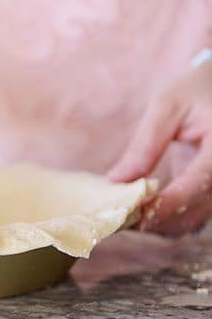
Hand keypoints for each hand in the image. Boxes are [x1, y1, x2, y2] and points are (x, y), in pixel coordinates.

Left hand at [110, 58, 211, 234]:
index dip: (167, 202)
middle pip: (192, 211)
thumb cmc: (194, 92)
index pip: (197, 182)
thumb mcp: (168, 106)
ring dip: (157, 225)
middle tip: (121, 217)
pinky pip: (188, 219)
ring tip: (127, 215)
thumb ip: (146, 144)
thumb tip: (116, 180)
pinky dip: (164, 222)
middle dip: (155, 219)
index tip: (136, 214)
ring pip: (190, 222)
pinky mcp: (209, 196)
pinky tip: (141, 212)